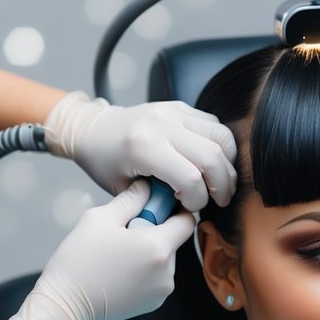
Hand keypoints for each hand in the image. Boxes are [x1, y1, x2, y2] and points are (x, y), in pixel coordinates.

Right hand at [7, 180, 195, 319]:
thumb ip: (131, 199)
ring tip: (117, 254)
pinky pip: (156, 277)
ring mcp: (161, 291)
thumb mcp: (101, 218)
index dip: (173, 208)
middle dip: (153, 231)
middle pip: (173, 240)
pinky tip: (118, 270)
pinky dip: (143, 271)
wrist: (65, 304)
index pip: (187, 220)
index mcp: (158, 247)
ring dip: (147, 252)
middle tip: (122, 233)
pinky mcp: (152, 303)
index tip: (155, 206)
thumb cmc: (79, 260)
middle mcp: (167, 272)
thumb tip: (147, 187)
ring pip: (163, 259)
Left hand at [44, 91, 237, 211]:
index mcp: (143, 147)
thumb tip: (188, 211)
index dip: (198, 201)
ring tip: (222, 182)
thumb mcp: (124, 190)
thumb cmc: (104, 162)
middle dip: (222, 185)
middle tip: (220, 201)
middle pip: (212, 156)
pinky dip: (220, 145)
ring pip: (221, 136)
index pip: (190, 179)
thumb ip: (156, 201)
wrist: (92, 128)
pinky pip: (213, 124)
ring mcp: (172, 112)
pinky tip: (212, 162)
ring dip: (227, 163)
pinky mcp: (179, 107)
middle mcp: (161, 124)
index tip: (191, 208)